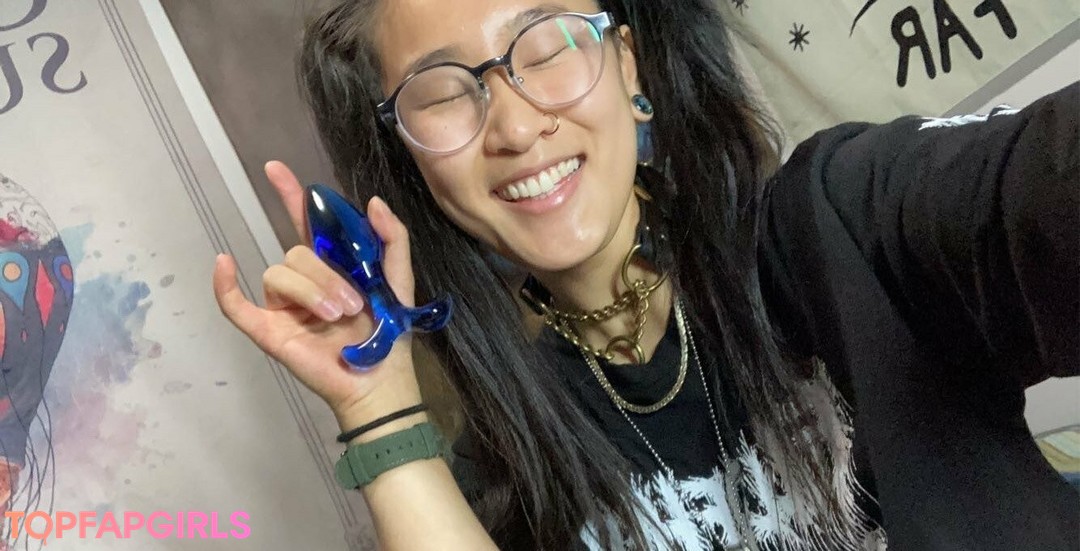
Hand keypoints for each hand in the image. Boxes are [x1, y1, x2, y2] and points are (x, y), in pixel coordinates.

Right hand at [212, 161, 421, 429]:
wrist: (380, 380)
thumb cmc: (388, 334)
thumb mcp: (398, 280)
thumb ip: (392, 239)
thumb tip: (371, 201)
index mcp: (330, 265)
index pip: (303, 222)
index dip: (290, 194)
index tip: (275, 169)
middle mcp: (302, 282)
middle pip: (295, 253)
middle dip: (325, 276)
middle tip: (352, 304)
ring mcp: (282, 306)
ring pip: (278, 275)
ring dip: (310, 292)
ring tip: (337, 316)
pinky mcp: (268, 331)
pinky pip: (235, 306)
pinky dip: (224, 285)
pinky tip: (225, 264)